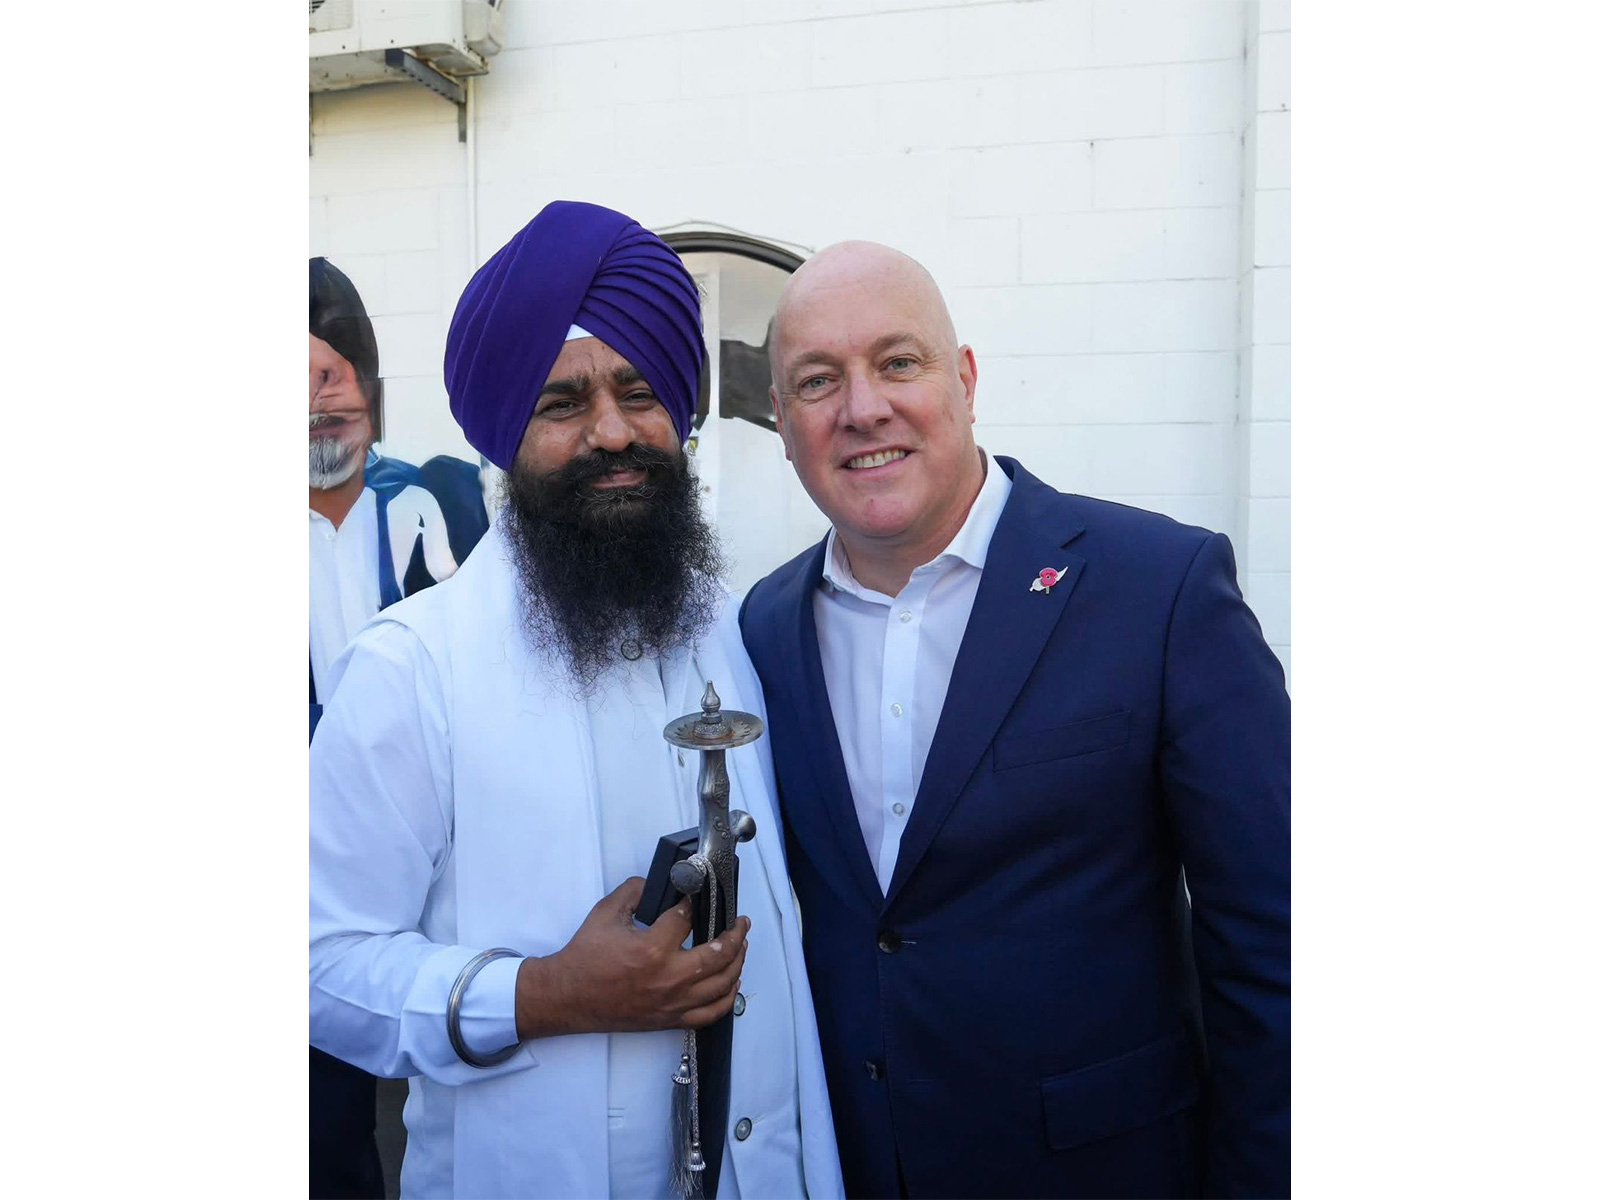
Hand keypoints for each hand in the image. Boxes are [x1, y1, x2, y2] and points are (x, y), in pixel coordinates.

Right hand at [513, 876, 748, 1039]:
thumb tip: (655, 883)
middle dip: (735, 934)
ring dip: (737, 962)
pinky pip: (711, 1013)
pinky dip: (727, 998)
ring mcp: (673, 1002)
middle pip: (719, 954)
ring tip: (740, 946)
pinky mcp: (671, 1019)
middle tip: (740, 922)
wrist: (568, 997)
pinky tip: (732, 983)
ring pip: (722, 984)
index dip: (695, 903)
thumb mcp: (606, 913)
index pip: (688, 918)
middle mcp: (668, 978)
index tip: (698, 896)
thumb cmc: (585, 957)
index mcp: (652, 948)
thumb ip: (634, 891)